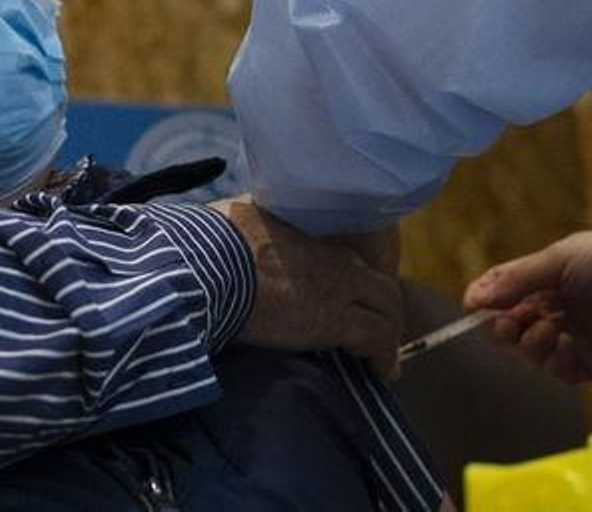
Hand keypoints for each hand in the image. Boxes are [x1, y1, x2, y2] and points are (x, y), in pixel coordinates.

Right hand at [212, 198, 402, 379]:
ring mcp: (337, 287)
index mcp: (309, 234)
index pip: (349, 261)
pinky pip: (376, 338)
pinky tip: (379, 372)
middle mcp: (332, 257)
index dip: (355, 285)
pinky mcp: (333, 320)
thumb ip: (248, 220)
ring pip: (387, 309)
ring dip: (387, 335)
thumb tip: (236, 218)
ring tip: (381, 361)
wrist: (205, 267)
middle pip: (379, 284)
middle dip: (383, 311)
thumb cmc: (207, 242)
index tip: (350, 303)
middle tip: (377, 335)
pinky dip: (382, 356)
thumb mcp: (235, 218)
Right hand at [462, 230, 591, 382]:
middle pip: (508, 331)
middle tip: (511, 323)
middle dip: (503, 330)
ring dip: (531, 345)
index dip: (483, 305)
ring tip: (550, 330)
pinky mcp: (591, 360)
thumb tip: (472, 299)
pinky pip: (560, 371)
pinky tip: (567, 344)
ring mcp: (570, 337)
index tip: (474, 308)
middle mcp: (551, 311)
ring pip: (530, 354)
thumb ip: (517, 279)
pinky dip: (556, 361)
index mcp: (541, 282)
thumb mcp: (560, 258)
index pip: (499, 298)